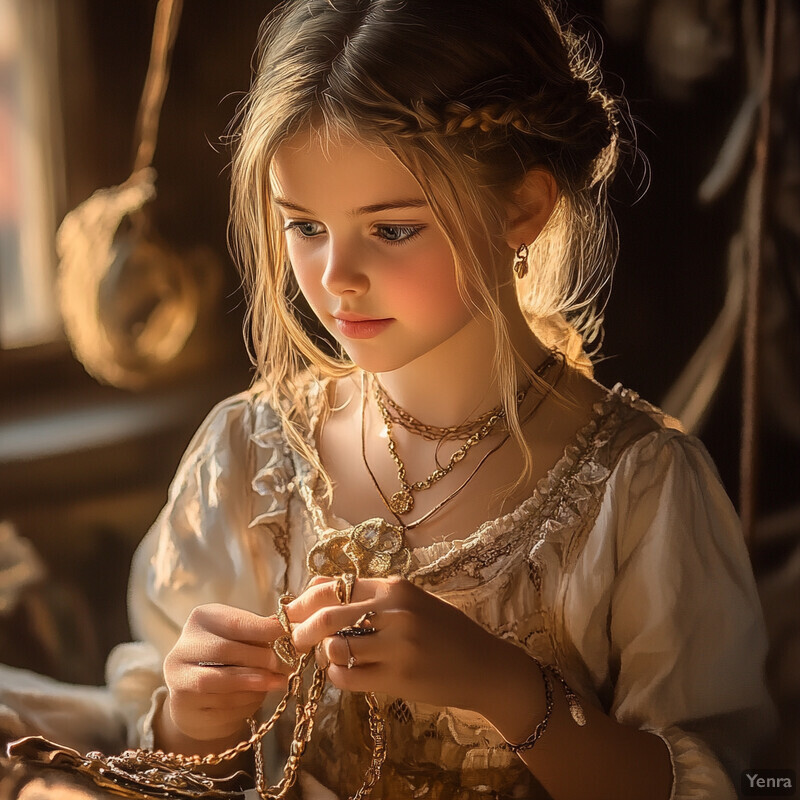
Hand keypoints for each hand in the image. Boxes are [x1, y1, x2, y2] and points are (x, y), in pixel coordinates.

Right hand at [160, 603, 290, 745]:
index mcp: (201, 619)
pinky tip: (258, 698)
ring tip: (278, 682)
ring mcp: (177, 679)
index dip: (264, 629)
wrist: (199, 700)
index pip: (235, 622)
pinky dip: (244, 702)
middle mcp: (182, 647)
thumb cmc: (229, 661)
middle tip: (286, 664)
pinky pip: (218, 705)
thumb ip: (261, 634)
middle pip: (225, 650)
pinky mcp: (182, 707)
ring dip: (255, 683)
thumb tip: (294, 626)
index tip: (290, 634)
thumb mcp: (242, 639)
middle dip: (260, 658)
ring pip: (221, 681)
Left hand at [288, 576, 530, 716]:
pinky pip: (348, 677)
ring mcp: (397, 646)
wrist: (484, 666)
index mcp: (396, 587)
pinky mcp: (398, 678)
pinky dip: (336, 676)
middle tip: (295, 639)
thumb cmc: (444, 632)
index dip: (305, 601)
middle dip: (300, 628)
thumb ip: (368, 594)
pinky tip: (345, 674)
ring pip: (335, 647)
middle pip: (326, 615)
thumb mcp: (410, 601)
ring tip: (327, 657)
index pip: (334, 586)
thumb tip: (314, 587)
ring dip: (322, 654)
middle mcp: (395, 611)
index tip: (293, 613)